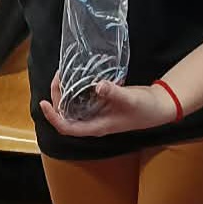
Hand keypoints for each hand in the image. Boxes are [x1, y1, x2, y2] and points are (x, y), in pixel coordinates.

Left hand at [40, 76, 176, 138]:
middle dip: (56, 99)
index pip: (67, 127)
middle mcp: (93, 122)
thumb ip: (114, 93)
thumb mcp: (130, 99)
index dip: (53, 117)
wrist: (159, 106)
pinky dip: (75, 90)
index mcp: (96, 127)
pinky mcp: (101, 105)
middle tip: (57, 79)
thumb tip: (98, 85)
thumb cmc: (145, 108)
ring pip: (73, 108)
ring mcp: (97, 114)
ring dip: (64, 94)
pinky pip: (82, 100)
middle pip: (66, 116)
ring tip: (62, 75)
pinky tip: (76, 77)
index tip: (44, 103)